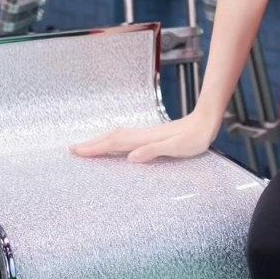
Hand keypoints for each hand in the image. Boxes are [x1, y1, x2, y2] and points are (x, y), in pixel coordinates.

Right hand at [69, 111, 214, 163]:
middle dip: (93, 143)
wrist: (206, 122)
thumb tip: (131, 156)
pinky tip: (114, 144)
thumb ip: (155, 150)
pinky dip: (114, 141)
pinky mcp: (152, 136)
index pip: (116, 142)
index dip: (96, 147)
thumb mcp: (177, 147)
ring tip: (87, 147)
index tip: (77, 151)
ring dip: (101, 141)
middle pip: (113, 137)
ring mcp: (147, 134)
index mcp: (145, 139)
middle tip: (73, 149)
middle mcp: (143, 135)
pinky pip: (126, 139)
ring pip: (118, 137)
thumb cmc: (194, 137)